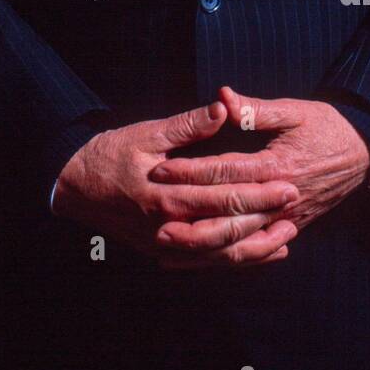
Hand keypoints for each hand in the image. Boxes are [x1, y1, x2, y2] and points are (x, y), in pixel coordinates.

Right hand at [52, 100, 299, 266]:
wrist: (74, 187)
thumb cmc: (110, 154)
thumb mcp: (146, 132)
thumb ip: (188, 125)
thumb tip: (224, 108)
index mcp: (167, 193)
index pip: (223, 194)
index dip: (259, 189)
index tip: (288, 181)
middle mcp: (169, 226)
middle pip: (228, 228)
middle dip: (264, 218)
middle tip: (295, 206)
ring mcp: (166, 243)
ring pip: (220, 254)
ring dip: (256, 247)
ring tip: (287, 235)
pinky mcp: (164, 251)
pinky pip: (207, 261)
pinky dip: (236, 259)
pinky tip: (260, 252)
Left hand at [149, 87, 369, 267]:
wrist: (366, 155)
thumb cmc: (328, 127)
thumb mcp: (295, 111)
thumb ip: (256, 109)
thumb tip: (223, 97)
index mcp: (276, 165)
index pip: (225, 170)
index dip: (191, 170)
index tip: (161, 170)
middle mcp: (280, 198)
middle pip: (229, 215)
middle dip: (191, 218)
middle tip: (156, 218)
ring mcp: (286, 218)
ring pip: (240, 241)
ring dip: (204, 246)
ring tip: (169, 246)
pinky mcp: (291, 228)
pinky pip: (256, 249)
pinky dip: (228, 257)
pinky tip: (201, 259)